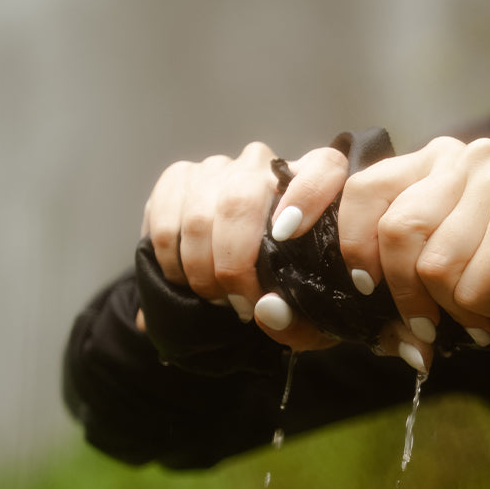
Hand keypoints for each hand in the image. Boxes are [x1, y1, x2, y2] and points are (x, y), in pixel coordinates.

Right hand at [140, 141, 348, 348]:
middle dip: (234, 264)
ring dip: (201, 270)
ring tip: (217, 298)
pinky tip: (187, 280)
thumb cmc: (287, 290)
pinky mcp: (180, 177)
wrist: (239, 275)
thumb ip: (299, 322)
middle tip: (240, 304)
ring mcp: (220, 167)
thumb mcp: (306, 316)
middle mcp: (267, 165)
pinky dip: (172, 261)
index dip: (308, 194)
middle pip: (241, 200)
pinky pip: (166, 221)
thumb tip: (268, 309)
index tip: (287, 234)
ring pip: (200, 216)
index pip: (323, 168)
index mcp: (317, 184)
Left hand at [336, 137, 489, 368]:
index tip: (349, 275)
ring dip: (448, 306)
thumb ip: (392, 261)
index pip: (363, 187)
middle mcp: (463, 157)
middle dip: (401, 292)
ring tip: (476, 310)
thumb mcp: (439, 256)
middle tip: (422, 324)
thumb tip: (340, 295)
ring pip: (430, 263)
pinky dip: (478, 312)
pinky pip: (467, 283)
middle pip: (394, 230)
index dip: (345, 237)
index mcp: (434, 160)